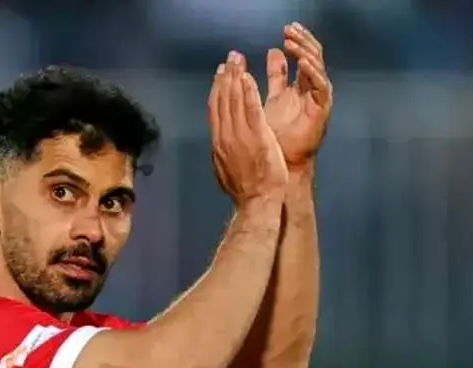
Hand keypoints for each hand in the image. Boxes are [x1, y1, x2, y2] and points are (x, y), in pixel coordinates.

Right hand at [208, 51, 287, 204]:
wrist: (257, 203)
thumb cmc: (246, 191)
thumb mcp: (226, 170)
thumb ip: (221, 154)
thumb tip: (217, 146)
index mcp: (218, 143)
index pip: (215, 110)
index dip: (217, 90)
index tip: (221, 75)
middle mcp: (225, 136)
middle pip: (222, 101)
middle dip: (226, 77)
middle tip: (230, 58)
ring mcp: (240, 136)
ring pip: (234, 101)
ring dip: (236, 77)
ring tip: (238, 60)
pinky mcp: (257, 137)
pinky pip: (251, 109)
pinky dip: (248, 92)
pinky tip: (248, 77)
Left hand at [264, 22, 332, 169]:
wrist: (280, 163)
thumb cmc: (275, 136)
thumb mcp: (272, 97)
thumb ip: (276, 75)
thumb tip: (274, 50)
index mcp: (302, 86)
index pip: (304, 55)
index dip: (297, 41)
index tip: (286, 29)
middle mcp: (313, 90)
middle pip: (314, 56)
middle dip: (303, 41)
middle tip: (290, 28)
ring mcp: (319, 99)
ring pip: (317, 68)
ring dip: (305, 52)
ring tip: (292, 42)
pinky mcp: (322, 110)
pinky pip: (320, 86)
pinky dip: (312, 73)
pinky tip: (301, 62)